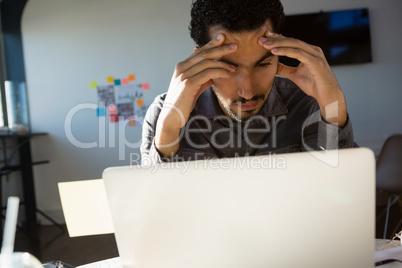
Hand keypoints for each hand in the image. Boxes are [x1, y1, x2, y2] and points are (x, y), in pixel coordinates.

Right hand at [155, 34, 236, 156]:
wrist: (172, 116)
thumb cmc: (183, 103)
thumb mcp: (193, 88)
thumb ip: (202, 79)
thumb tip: (214, 75)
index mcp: (182, 67)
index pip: (199, 51)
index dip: (211, 44)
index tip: (223, 38)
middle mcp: (182, 68)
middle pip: (204, 54)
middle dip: (220, 48)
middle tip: (234, 46)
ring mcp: (184, 75)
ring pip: (207, 63)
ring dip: (223, 64)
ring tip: (233, 67)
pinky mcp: (188, 84)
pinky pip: (207, 74)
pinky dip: (219, 72)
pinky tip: (227, 74)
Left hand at [258, 31, 346, 126]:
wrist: (328, 96)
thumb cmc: (314, 85)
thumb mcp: (294, 75)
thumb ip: (284, 68)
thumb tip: (272, 64)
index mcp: (308, 51)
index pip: (290, 41)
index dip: (277, 38)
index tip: (263, 38)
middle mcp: (312, 50)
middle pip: (291, 40)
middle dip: (275, 39)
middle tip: (260, 39)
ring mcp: (315, 55)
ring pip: (294, 44)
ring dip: (278, 43)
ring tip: (265, 44)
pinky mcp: (316, 62)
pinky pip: (299, 54)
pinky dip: (286, 51)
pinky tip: (274, 51)